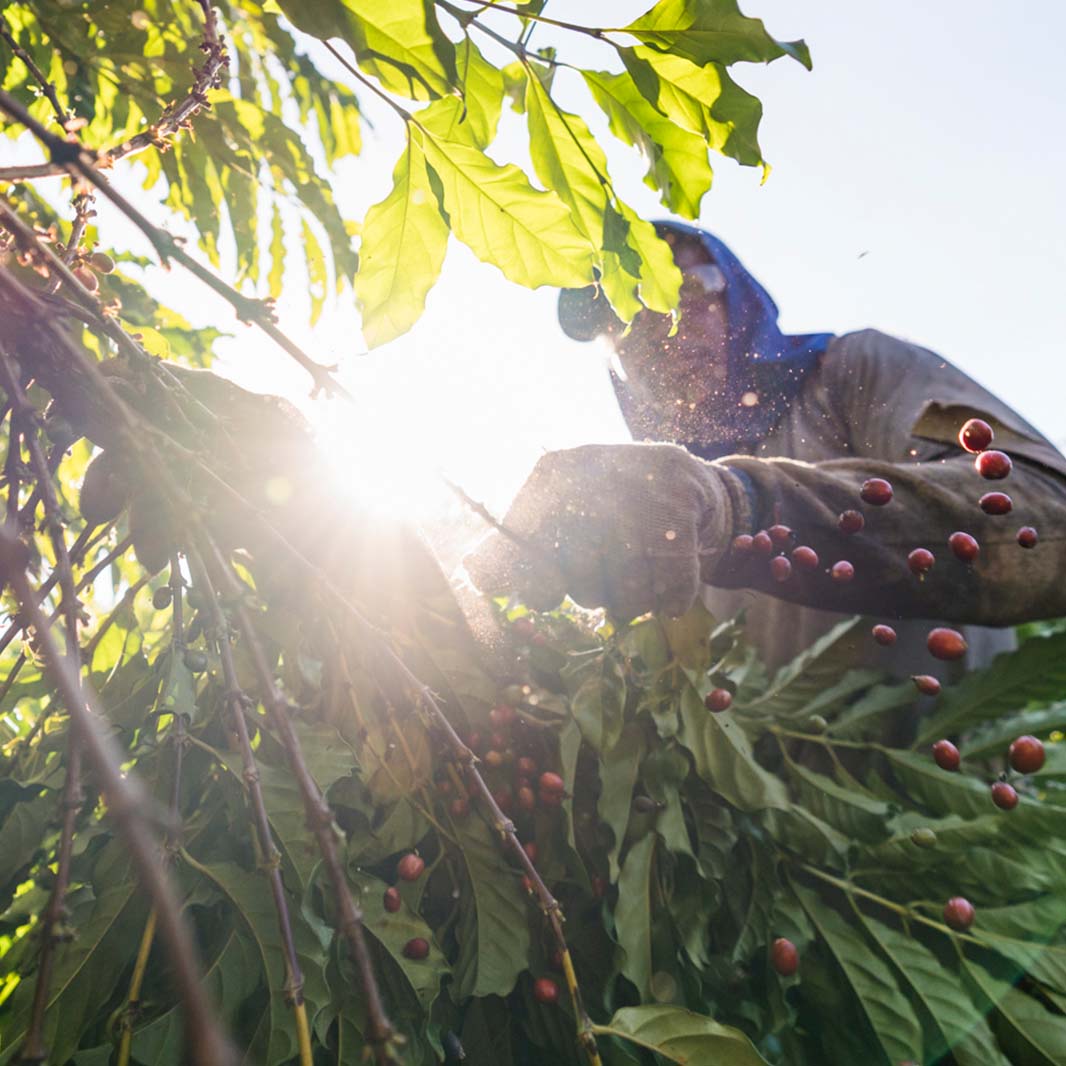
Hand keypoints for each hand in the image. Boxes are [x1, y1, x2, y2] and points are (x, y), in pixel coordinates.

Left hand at [464, 443, 739, 619]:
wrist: (685, 481)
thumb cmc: (607, 509)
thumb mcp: (557, 516)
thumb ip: (513, 550)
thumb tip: (475, 575)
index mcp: (553, 473)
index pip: (525, 546)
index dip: (534, 583)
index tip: (546, 593)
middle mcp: (593, 471)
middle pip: (578, 577)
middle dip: (591, 590)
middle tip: (604, 575)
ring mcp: (639, 487)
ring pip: (627, 591)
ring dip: (634, 600)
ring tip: (639, 573)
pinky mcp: (681, 506)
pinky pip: (670, 588)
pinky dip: (669, 600)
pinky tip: (668, 592)